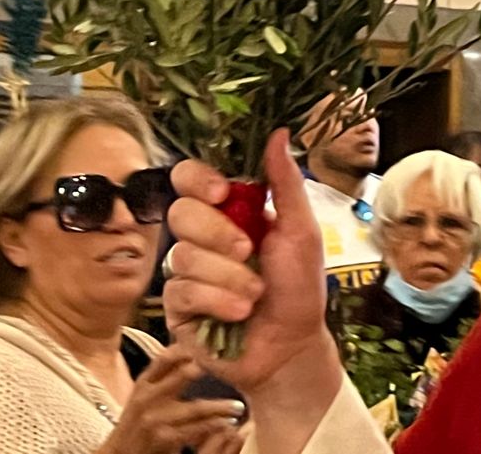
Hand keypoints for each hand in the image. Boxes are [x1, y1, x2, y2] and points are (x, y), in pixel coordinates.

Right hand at [98, 347, 244, 453]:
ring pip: (196, 408)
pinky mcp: (164, 438)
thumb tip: (192, 356)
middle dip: (208, 370)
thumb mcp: (144, 396)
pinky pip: (195, 429)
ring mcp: (155, 419)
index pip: (165, 358)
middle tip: (229, 365)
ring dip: (220, 407)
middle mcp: (148, 398)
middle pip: (183, 375)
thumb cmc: (137, 424)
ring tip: (238, 407)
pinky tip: (227, 424)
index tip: (208, 343)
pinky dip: (213, 426)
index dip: (187, 349)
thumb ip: (164, 378)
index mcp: (143, 383)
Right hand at [163, 128, 342, 431]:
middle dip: (218, 233)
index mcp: (228, 210)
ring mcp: (187, 271)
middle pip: (180, 212)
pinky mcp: (178, 307)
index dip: (197, 179)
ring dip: (228, 277)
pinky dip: (217, 300)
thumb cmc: (299, 288)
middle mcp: (202, 236)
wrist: (292, 347)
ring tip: (255, 295)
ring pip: (183, 255)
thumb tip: (279, 133)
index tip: (221, 193)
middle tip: (249, 251)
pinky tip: (239, 312)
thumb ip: (286, 182)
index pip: (190, 178)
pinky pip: (182, 290)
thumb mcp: (301, 230)